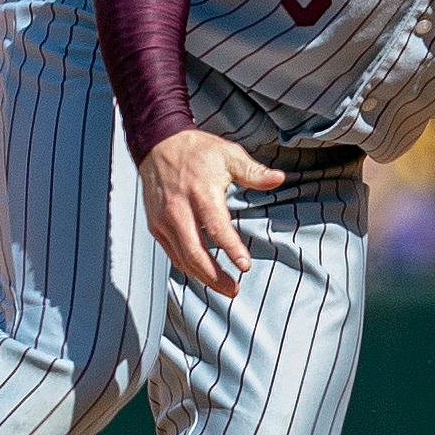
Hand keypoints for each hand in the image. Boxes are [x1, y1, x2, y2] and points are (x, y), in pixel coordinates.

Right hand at [139, 129, 283, 296]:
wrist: (158, 145)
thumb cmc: (198, 151)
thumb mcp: (229, 154)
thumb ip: (254, 172)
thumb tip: (279, 178)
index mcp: (201, 192)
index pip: (216, 226)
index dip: (231, 249)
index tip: (244, 266)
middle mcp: (179, 208)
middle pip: (194, 252)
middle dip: (214, 276)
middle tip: (234, 289)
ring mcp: (164, 219)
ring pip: (182, 258)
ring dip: (202, 277)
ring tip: (224, 287)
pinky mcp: (155, 225)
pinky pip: (172, 253)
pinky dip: (188, 266)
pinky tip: (203, 274)